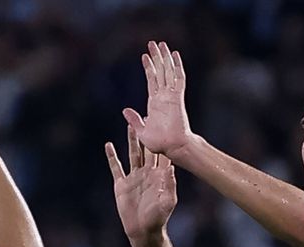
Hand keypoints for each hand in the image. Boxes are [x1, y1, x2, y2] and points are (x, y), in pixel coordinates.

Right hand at [104, 123, 176, 241]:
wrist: (143, 230)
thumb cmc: (158, 218)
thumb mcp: (168, 201)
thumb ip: (169, 185)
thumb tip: (171, 168)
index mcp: (159, 175)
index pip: (162, 153)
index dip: (162, 140)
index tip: (162, 125)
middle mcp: (147, 173)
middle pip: (147, 149)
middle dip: (146, 134)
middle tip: (145, 117)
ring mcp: (134, 177)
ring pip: (132, 154)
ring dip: (131, 140)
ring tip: (130, 126)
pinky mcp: (122, 184)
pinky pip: (116, 167)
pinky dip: (112, 157)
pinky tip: (108, 145)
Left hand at [125, 40, 192, 155]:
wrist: (174, 147)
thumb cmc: (160, 144)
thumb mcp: (142, 132)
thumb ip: (135, 120)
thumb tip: (125, 110)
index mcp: (155, 103)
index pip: (152, 80)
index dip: (149, 67)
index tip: (144, 56)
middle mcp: (163, 96)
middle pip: (160, 72)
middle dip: (157, 57)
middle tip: (153, 43)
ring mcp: (171, 95)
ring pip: (168, 71)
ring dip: (164, 57)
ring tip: (161, 44)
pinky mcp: (178, 97)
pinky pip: (178, 78)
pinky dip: (177, 66)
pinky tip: (174, 55)